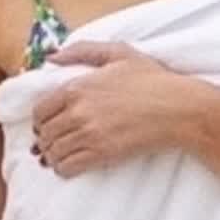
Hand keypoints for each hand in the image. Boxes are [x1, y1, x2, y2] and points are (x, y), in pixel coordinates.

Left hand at [32, 41, 198, 177]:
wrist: (178, 109)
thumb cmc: (152, 80)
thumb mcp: (119, 53)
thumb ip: (82, 50)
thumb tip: (52, 56)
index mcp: (77, 87)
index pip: (40, 110)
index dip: (41, 120)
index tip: (47, 125)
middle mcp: (78, 111)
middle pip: (45, 133)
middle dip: (45, 139)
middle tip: (52, 143)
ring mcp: (89, 134)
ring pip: (54, 152)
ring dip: (53, 156)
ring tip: (59, 156)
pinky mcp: (102, 153)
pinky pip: (68, 166)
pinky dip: (64, 168)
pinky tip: (70, 166)